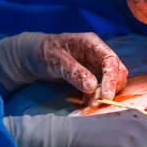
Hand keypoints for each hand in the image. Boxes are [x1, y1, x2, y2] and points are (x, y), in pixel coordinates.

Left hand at [0, 32, 127, 106]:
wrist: (30, 58)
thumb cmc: (42, 52)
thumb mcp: (55, 59)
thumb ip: (73, 71)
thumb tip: (92, 86)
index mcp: (91, 43)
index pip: (110, 60)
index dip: (112, 78)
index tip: (107, 95)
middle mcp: (97, 54)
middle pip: (117, 71)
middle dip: (111, 87)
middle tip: (96, 101)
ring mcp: (95, 67)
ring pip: (112, 81)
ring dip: (104, 93)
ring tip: (90, 103)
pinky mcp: (90, 78)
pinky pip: (101, 88)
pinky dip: (97, 96)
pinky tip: (86, 102)